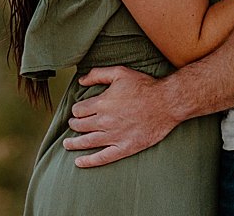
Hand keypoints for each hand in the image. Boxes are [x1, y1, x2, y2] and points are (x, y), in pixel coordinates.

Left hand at [62, 66, 178, 167]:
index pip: (79, 110)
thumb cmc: (144, 86)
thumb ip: (98, 74)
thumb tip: (81, 80)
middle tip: (73, 125)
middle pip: (80, 126)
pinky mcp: (124, 148)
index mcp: (102, 103)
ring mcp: (114, 136)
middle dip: (74, 125)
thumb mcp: (120, 72)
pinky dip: (89, 161)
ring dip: (74, 144)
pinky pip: (102, 158)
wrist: (166, 103)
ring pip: (87, 142)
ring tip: (67, 145)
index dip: (76, 110)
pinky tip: (79, 162)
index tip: (79, 110)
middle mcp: (105, 121)